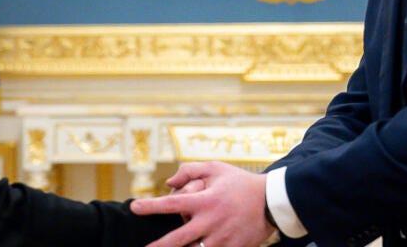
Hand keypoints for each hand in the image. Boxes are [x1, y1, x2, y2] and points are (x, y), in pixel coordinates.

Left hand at [130, 161, 274, 246]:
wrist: (272, 202)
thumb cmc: (240, 183)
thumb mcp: (216, 168)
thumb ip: (190, 171)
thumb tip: (169, 183)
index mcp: (205, 200)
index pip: (172, 204)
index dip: (151, 206)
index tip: (134, 207)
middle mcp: (211, 221)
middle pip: (178, 238)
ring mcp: (222, 238)